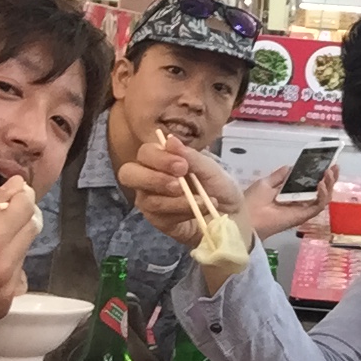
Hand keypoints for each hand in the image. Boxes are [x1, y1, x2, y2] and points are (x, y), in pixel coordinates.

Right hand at [0, 176, 36, 356]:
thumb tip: (17, 185)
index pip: (25, 207)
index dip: (21, 195)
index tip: (13, 192)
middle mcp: (5, 265)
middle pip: (32, 228)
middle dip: (19, 216)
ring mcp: (7, 289)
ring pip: (24, 251)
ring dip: (12, 242)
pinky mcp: (5, 305)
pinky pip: (16, 275)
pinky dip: (6, 266)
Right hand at [119, 137, 247, 247]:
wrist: (232, 213)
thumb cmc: (217, 185)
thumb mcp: (210, 168)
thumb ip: (190, 156)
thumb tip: (170, 140)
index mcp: (160, 159)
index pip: (145, 153)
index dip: (159, 158)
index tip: (182, 166)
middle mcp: (148, 178)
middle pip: (128, 174)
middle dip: (153, 178)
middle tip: (178, 183)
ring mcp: (150, 201)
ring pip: (148, 200)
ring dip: (176, 200)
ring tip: (200, 200)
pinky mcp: (157, 221)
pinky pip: (161, 217)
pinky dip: (182, 212)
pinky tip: (199, 210)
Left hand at [247, 163, 336, 239]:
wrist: (245, 217)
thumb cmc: (253, 200)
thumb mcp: (266, 183)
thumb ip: (280, 176)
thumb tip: (291, 166)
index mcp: (290, 194)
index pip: (310, 184)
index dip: (319, 174)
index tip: (327, 163)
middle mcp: (299, 202)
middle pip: (320, 191)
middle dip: (329, 178)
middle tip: (334, 167)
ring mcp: (302, 209)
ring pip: (322, 198)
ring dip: (329, 185)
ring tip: (329, 173)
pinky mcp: (303, 216)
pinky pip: (317, 206)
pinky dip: (322, 195)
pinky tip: (321, 184)